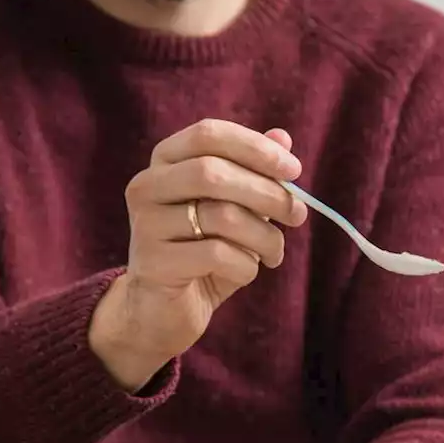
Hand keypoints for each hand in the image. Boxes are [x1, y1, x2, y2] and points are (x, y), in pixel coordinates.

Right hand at [88, 119, 307, 390]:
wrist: (164, 308)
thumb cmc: (204, 249)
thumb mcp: (233, 207)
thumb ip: (253, 172)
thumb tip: (283, 137)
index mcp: (165, 160)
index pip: (209, 134)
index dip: (256, 148)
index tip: (294, 170)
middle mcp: (147, 186)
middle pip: (214, 173)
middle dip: (268, 193)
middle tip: (298, 214)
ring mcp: (145, 224)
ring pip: (222, 217)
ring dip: (265, 236)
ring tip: (275, 252)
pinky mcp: (154, 264)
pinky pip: (218, 256)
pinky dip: (246, 266)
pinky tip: (246, 272)